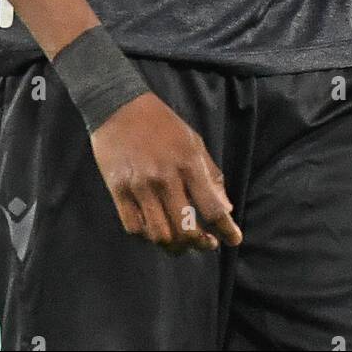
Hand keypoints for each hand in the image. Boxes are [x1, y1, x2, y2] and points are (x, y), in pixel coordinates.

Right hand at [90, 92, 242, 253]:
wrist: (118, 105)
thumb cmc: (162, 123)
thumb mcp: (193, 140)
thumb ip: (210, 174)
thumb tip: (225, 208)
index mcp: (188, 163)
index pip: (212, 207)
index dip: (226, 229)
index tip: (234, 240)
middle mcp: (165, 178)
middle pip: (185, 229)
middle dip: (199, 243)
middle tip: (204, 243)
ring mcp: (140, 186)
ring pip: (159, 235)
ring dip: (173, 245)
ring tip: (180, 242)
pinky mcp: (117, 190)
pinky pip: (133, 227)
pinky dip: (147, 236)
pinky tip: (154, 230)